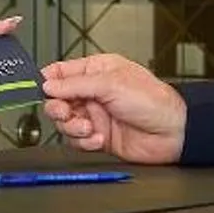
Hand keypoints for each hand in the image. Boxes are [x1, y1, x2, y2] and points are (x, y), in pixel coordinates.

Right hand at [36, 53, 187, 165]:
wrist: (172, 133)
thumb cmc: (153, 101)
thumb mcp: (111, 84)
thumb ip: (75, 84)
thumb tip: (48, 85)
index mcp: (97, 71)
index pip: (61, 72)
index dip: (48, 81)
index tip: (41, 90)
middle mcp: (93, 93)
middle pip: (57, 100)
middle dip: (58, 108)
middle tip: (66, 112)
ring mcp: (95, 115)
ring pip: (65, 123)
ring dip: (73, 127)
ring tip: (89, 128)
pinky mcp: (98, 136)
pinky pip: (77, 140)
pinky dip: (85, 141)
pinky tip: (99, 138)